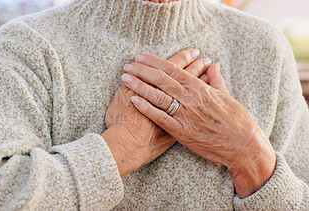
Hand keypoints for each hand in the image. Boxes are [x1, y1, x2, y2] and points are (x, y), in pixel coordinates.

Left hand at [121, 53, 275, 197]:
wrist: (243, 145)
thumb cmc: (236, 120)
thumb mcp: (227, 96)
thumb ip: (216, 79)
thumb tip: (213, 64)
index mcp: (200, 88)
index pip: (173, 69)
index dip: (154, 62)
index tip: (141, 57)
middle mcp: (190, 98)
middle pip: (161, 79)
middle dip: (142, 70)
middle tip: (128, 65)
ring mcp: (185, 115)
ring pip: (158, 96)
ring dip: (139, 85)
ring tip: (125, 78)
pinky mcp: (181, 132)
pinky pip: (160, 118)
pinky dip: (146, 108)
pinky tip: (133, 101)